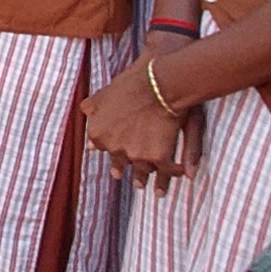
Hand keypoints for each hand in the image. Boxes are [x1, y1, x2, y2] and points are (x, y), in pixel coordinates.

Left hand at [82, 58, 193, 191]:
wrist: (158, 81)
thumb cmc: (133, 81)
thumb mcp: (104, 93)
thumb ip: (94, 111)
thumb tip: (88, 139)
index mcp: (97, 133)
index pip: (105, 147)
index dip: (113, 151)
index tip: (117, 161)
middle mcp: (114, 148)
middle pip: (123, 162)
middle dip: (129, 167)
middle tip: (136, 180)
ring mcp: (135, 155)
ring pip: (144, 171)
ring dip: (150, 179)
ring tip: (157, 190)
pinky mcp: (159, 157)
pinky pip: (167, 171)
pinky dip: (174, 173)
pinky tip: (182, 175)